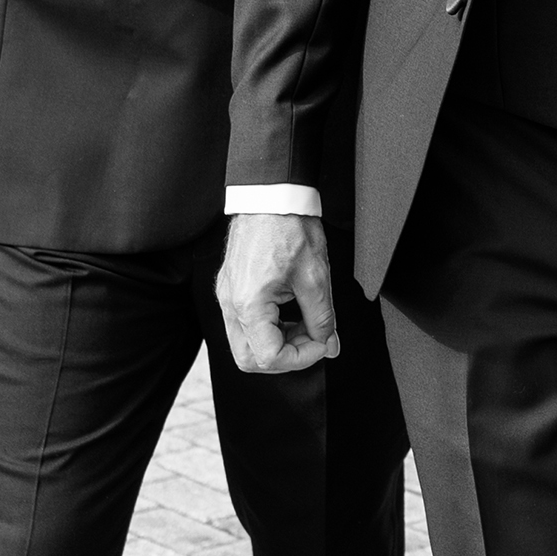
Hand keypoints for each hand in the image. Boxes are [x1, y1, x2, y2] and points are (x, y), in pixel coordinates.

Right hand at [217, 210, 340, 372]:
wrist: (270, 195)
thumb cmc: (290, 227)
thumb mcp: (316, 276)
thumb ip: (323, 319)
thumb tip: (329, 345)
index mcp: (249, 304)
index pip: (269, 357)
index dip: (302, 357)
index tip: (323, 342)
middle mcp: (231, 304)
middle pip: (249, 360)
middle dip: (285, 357)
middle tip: (311, 339)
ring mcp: (227, 297)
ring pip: (245, 345)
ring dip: (276, 344)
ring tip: (303, 324)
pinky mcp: (230, 289)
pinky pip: (243, 325)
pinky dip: (268, 329)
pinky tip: (289, 313)